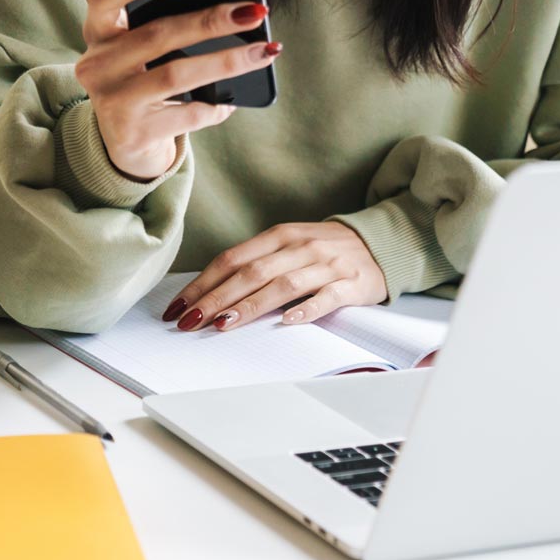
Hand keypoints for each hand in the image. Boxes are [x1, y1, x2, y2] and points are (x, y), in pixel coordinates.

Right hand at [74, 0, 281, 180]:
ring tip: (263, 51)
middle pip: (157, 34)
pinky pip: (186, 114)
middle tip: (253, 12)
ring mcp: (112, 101)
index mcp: (98, 32)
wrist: (126, 144)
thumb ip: (161, 27)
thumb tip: (231, 8)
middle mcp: (97, 65)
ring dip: (226, 61)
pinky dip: (215, 106)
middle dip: (211, 21)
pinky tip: (232, 101)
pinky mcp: (133, 133)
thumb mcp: (136, 52)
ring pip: (176, 74)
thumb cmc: (142, 82)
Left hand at [162, 222, 387, 330]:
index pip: (232, 259)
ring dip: (250, 306)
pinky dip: (307, 309)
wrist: (381, 242)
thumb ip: (258, 262)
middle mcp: (300, 247)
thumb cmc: (325, 249)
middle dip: (215, 299)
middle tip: (188, 321)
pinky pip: (326, 298)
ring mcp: (326, 265)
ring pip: (282, 285)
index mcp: (280, 236)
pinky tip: (288, 321)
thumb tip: (211, 291)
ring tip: (223, 324)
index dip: (202, 283)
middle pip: (250, 274)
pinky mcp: (351, 284)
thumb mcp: (289, 246)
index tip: (178, 306)